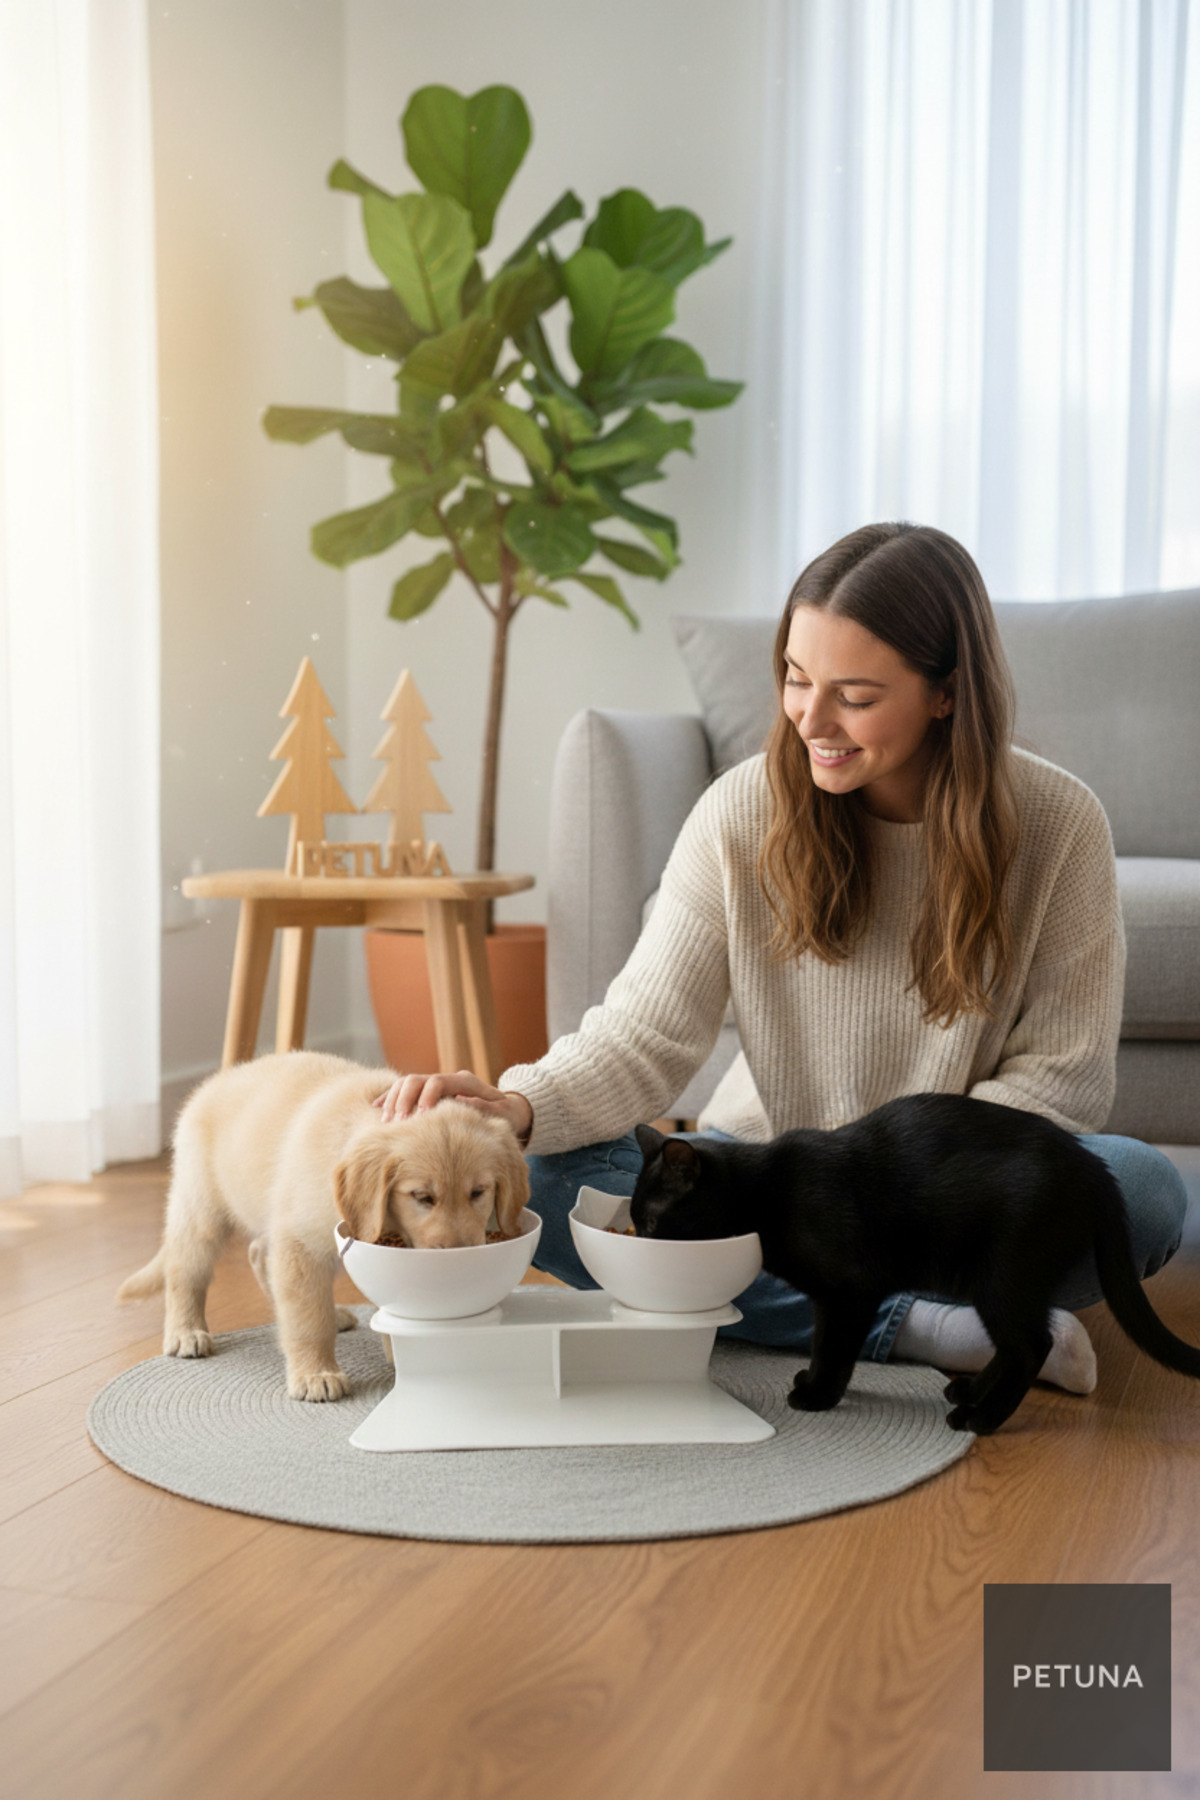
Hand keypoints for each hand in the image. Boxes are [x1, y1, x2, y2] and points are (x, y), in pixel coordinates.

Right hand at [373, 1069, 532, 1143]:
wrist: (507, 1111)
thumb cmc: (507, 1116)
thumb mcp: (504, 1113)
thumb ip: (486, 1107)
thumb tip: (464, 1101)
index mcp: (464, 1081)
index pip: (437, 1082)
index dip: (426, 1099)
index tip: (419, 1118)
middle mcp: (447, 1080)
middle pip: (416, 1080)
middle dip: (403, 1101)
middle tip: (398, 1124)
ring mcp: (434, 1085)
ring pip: (405, 1085)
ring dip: (393, 1102)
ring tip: (387, 1124)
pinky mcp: (426, 1095)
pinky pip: (401, 1093)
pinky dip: (389, 1100)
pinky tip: (377, 1112)